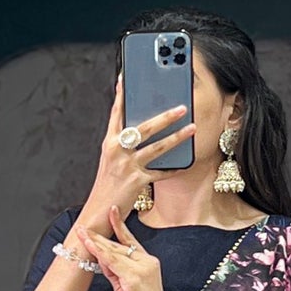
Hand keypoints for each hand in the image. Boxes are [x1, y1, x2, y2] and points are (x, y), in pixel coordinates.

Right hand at [74, 78, 195, 238]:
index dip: (122, 95)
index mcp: (109, 142)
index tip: (127, 77)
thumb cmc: (107, 187)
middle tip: (182, 107)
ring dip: (177, 137)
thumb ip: (123, 145)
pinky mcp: (137, 181)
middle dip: (165, 116)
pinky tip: (186, 163)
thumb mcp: (110, 162)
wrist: (98, 213)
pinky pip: (161, 173)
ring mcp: (127, 166)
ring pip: (157, 147)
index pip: (117, 113)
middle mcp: (117, 150)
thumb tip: (141, 132)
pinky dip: (174, 169)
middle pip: (144, 127)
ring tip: (192, 128)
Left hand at [77, 206, 181, 290]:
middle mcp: (147, 261)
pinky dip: (99, 253)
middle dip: (99, 236)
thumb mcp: (126, 289)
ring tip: (81, 233)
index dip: (119, 225)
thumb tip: (103, 260)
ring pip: (114, 251)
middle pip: (118, 245)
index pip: (130, 240)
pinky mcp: (135, 277)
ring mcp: (142, 268)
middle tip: (83, 226)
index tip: (111, 211)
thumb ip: (115, 273)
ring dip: (95, 242)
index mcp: (147, 263)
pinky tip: (89, 245)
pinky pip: (113, 262)